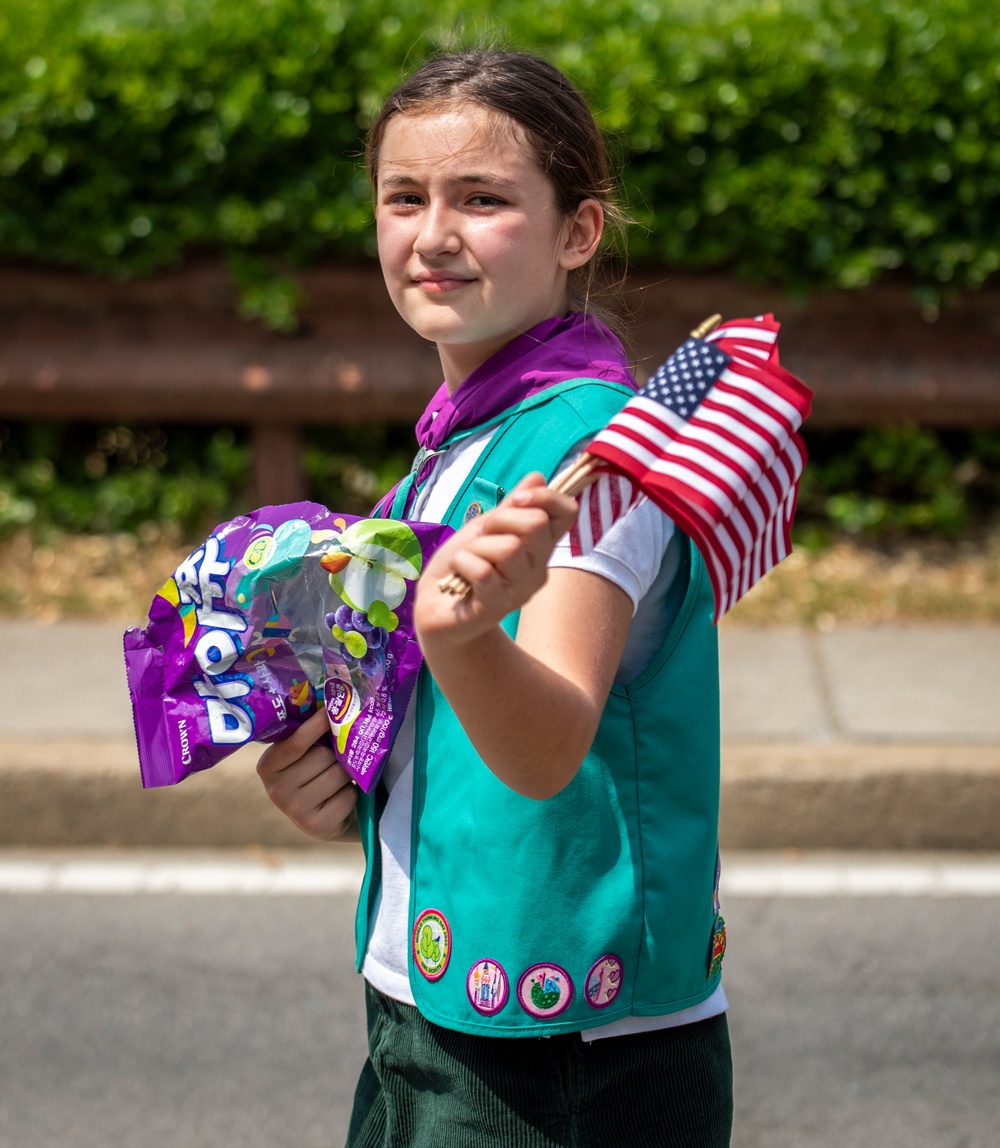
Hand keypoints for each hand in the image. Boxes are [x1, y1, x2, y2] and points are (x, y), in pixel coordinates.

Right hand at [256, 709, 358, 840]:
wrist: (327, 819)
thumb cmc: (316, 775)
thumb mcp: (304, 756)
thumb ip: (309, 735)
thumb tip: (332, 703)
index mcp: (267, 766)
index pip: (296, 741)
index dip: (317, 724)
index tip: (332, 709)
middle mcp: (276, 790)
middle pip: (323, 756)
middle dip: (337, 753)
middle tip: (336, 758)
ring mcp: (295, 811)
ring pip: (338, 774)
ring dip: (346, 773)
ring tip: (339, 778)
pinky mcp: (317, 826)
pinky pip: (347, 795)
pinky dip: (351, 793)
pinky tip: (341, 798)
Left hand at [415, 473, 577, 647]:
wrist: (435, 606)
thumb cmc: (462, 566)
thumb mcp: (486, 528)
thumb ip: (512, 506)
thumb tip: (538, 476)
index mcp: (540, 546)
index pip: (567, 511)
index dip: (545, 496)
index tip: (517, 498)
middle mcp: (538, 568)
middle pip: (536, 523)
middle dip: (499, 519)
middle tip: (481, 537)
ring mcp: (521, 590)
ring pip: (509, 547)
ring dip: (477, 547)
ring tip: (468, 561)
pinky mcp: (497, 607)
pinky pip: (484, 570)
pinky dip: (463, 564)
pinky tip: (459, 576)